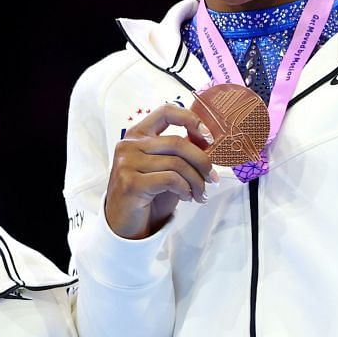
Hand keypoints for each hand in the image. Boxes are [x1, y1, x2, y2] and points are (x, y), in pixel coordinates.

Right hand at [104, 104, 214, 239]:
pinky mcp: (131, 183)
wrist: (125, 224)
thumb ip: (179, 152)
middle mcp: (129, 145)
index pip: (166, 112)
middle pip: (177, 142)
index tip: (208, 137)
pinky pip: (171, 180)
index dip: (191, 120)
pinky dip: (185, 189)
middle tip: (212, 178)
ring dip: (196, 182)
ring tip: (200, 194)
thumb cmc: (147, 194)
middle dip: (202, 161)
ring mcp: (127, 163)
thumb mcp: (164, 167)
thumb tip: (207, 141)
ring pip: (177, 164)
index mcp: (137, 135)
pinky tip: (187, 197)